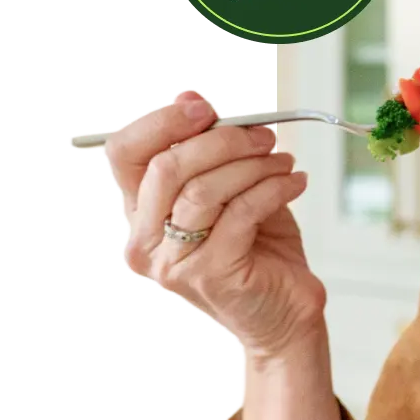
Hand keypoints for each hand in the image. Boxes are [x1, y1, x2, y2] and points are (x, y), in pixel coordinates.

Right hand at [106, 89, 325, 357]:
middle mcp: (145, 242)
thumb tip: (205, 105)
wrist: (286, 315)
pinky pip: (240, 213)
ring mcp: (173, 262)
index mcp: (140, 215)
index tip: (204, 104)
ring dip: (253, 164)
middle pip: (166, 167)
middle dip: (220, 140)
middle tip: (264, 135)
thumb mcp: (231, 194)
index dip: (161, 121)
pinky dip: (274, 188)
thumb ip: (213, 157)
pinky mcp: (211, 274)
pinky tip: (295, 182)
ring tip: (284, 162)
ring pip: (203, 189)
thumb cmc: (258, 251)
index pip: (124, 155)